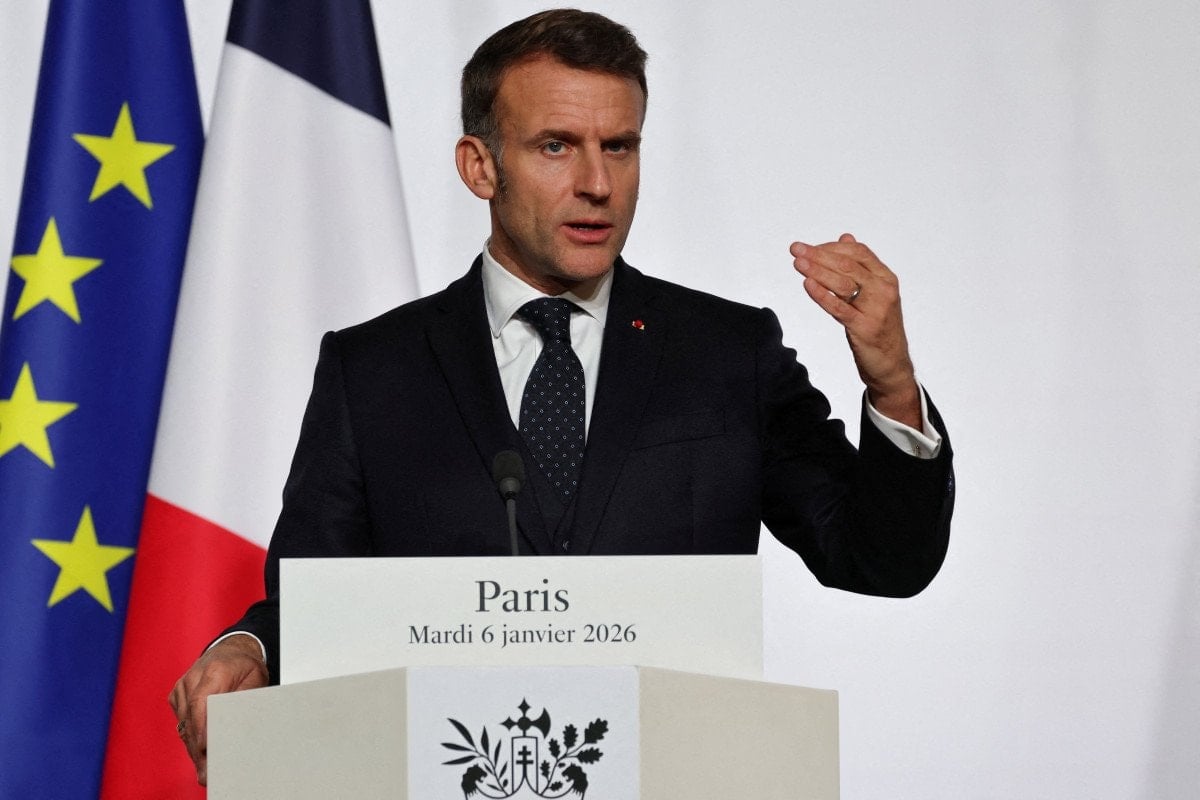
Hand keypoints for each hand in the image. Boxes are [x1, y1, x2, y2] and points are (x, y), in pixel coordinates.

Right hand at [168, 634, 267, 785]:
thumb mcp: (255, 680)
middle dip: (198, 747)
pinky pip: (182, 720)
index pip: (201, 702)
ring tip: (204, 769)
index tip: (203, 748)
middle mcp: (193, 677)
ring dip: (193, 746)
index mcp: (215, 670)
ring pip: (184, 723)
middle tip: (207, 771)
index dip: (200, 728)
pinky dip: (190, 736)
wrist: (232, 650)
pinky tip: (200, 752)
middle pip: (191, 718)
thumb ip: (243, 701)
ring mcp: (182, 686)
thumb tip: (235, 726)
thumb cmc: (246, 666)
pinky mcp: (177, 695)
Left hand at [790, 233, 920, 427]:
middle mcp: (884, 289)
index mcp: (886, 277)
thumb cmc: (878, 325)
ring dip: (817, 271)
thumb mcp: (873, 292)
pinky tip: (807, 285)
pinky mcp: (864, 327)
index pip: (858, 252)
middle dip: (818, 255)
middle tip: (796, 249)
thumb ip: (860, 266)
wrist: (891, 363)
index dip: (831, 247)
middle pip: (848, 265)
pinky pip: (839, 307)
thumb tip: (845, 237)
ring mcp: (876, 308)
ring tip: (797, 263)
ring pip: (842, 283)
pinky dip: (822, 295)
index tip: (809, 247)